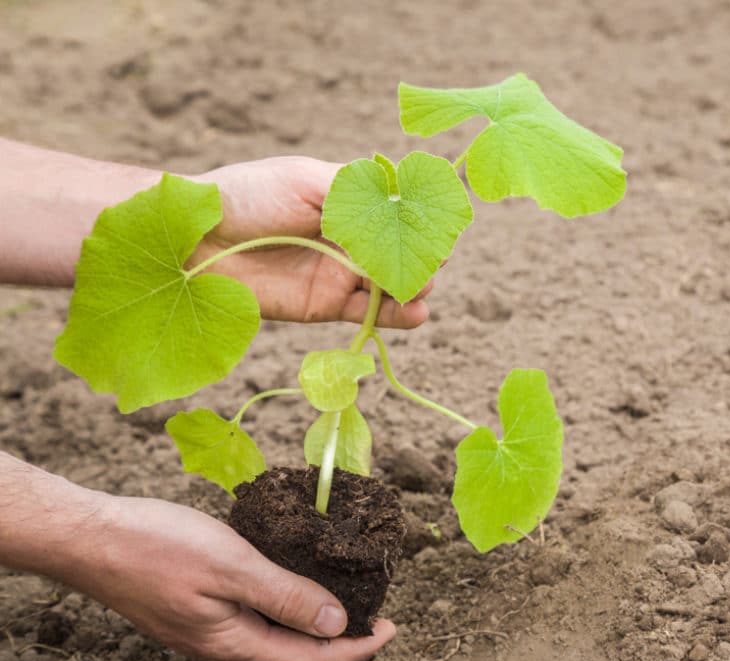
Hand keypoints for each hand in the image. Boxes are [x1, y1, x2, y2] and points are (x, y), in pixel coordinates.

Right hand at [68, 494, 395, 660]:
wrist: (91, 537)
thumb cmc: (157, 547)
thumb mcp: (232, 566)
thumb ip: (285, 597)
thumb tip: (336, 624)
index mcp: (233, 642)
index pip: (309, 659)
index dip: (354, 647)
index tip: (390, 626)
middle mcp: (221, 643)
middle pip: (293, 653)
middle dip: (338, 638)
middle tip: (373, 611)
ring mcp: (205, 627)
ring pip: (272, 634)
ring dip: (310, 620)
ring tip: (342, 594)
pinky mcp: (195, 606)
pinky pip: (252, 615)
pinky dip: (282, 602)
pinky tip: (290, 578)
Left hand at [188, 156, 431, 325]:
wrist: (194, 238)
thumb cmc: (248, 194)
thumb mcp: (306, 179)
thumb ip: (356, 193)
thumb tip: (404, 204)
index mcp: (347, 201)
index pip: (397, 210)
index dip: (420, 219)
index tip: (438, 226)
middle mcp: (349, 238)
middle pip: (400, 249)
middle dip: (420, 256)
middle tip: (430, 262)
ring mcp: (340, 272)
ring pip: (391, 283)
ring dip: (414, 286)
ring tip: (421, 287)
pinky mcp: (325, 305)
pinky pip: (370, 313)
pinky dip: (397, 315)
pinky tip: (417, 312)